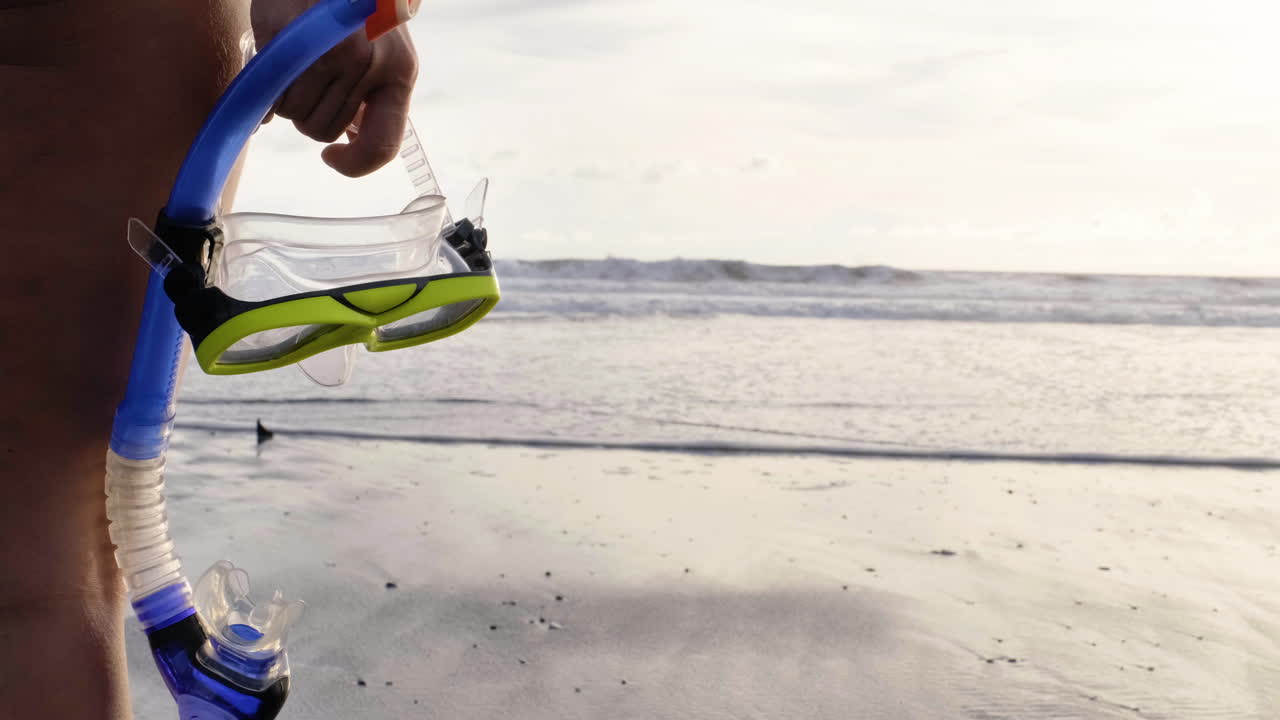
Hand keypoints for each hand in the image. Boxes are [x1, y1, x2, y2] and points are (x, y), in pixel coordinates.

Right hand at [251, 0, 418, 176]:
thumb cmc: (357, 12)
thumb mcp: (384, 51)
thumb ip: (373, 96)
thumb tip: (349, 142)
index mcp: (397, 71)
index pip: (382, 144)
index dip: (354, 164)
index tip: (332, 157)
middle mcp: (364, 62)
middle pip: (323, 130)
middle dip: (311, 117)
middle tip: (311, 90)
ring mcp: (324, 48)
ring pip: (293, 114)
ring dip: (287, 101)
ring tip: (296, 69)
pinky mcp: (285, 35)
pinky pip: (266, 89)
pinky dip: (264, 91)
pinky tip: (274, 73)